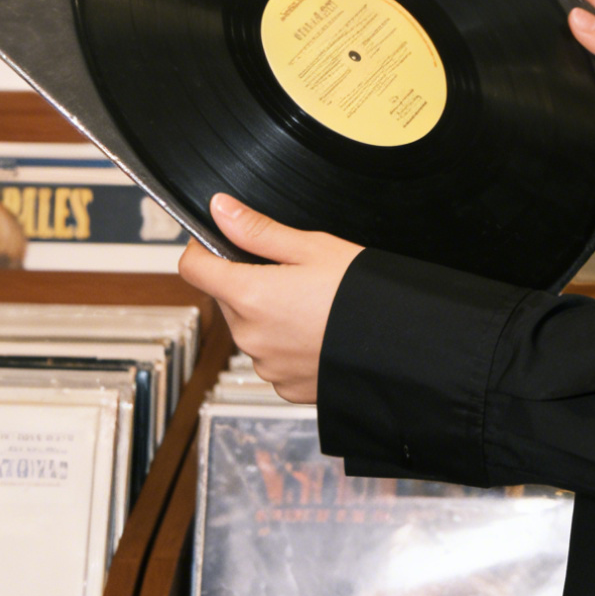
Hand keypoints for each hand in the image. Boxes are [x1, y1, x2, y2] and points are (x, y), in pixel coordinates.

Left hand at [177, 194, 363, 403]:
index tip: (220, 242)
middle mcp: (250, 336)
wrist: (401, 343)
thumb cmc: (363, 294)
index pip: (193, 268)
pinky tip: (316, 333)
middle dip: (249, 282)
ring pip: (250, 328)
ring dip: (268, 316)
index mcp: (251, 295)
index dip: (204, 249)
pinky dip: (286, 345)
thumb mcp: (313, 247)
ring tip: (312, 306)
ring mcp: (266, 366)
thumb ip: (258, 230)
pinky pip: (271, 358)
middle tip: (294, 274)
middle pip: (226, 298)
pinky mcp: (284, 386)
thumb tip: (221, 209)